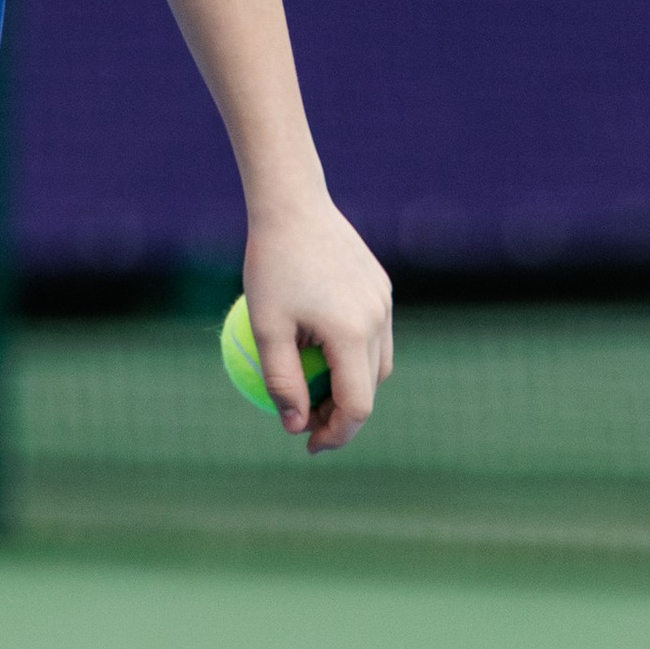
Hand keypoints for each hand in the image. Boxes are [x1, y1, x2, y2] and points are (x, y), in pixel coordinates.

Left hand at [242, 196, 392, 453]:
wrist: (292, 204)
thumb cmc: (270, 265)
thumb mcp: (265, 328)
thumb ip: (282, 381)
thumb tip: (293, 426)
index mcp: (352, 335)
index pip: (357, 406)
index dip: (336, 434)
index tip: (307, 445)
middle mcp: (378, 320)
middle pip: (370, 388)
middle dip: (342, 415)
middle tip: (304, 421)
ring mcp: (384, 302)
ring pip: (377, 363)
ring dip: (352, 385)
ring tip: (313, 391)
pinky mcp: (380, 286)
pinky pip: (373, 333)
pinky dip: (354, 353)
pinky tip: (319, 350)